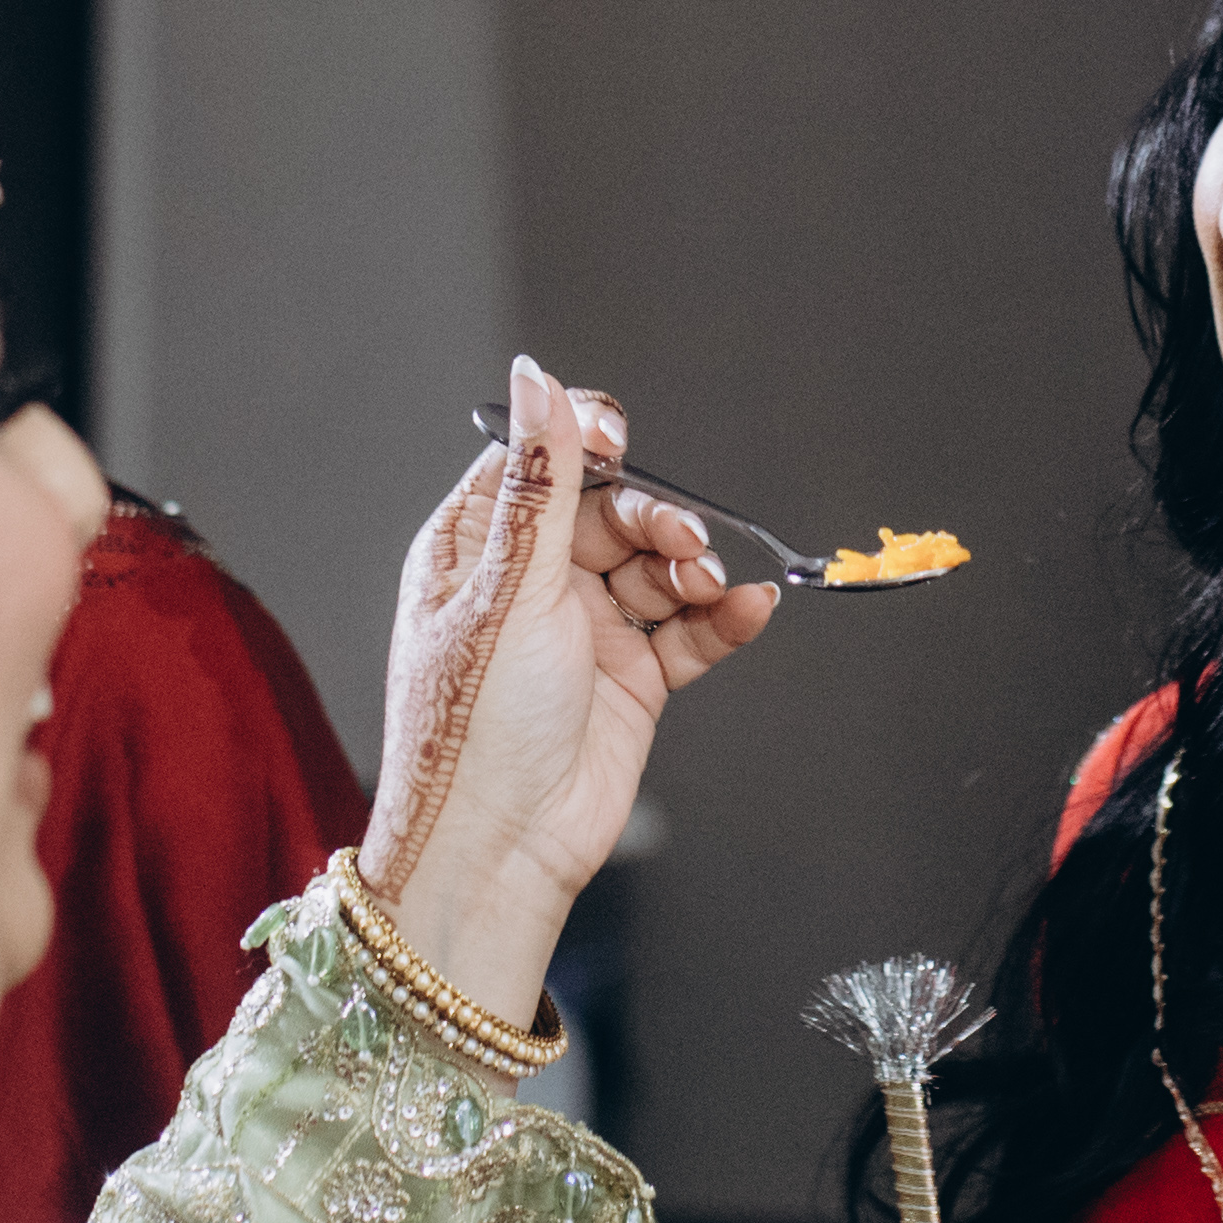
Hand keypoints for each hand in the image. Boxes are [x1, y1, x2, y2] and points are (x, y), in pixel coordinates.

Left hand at [358, 354, 779, 1022]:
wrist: (503, 848)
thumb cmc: (475, 727)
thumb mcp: (509, 589)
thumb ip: (540, 481)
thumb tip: (536, 374)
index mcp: (474, 549)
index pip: (538, 461)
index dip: (585, 442)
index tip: (623, 439)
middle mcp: (529, 583)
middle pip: (611, 510)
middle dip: (654, 518)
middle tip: (681, 542)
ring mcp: (584, 630)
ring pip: (656, 566)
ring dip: (692, 567)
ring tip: (709, 586)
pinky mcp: (632, 678)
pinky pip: (688, 627)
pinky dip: (721, 616)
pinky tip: (748, 609)